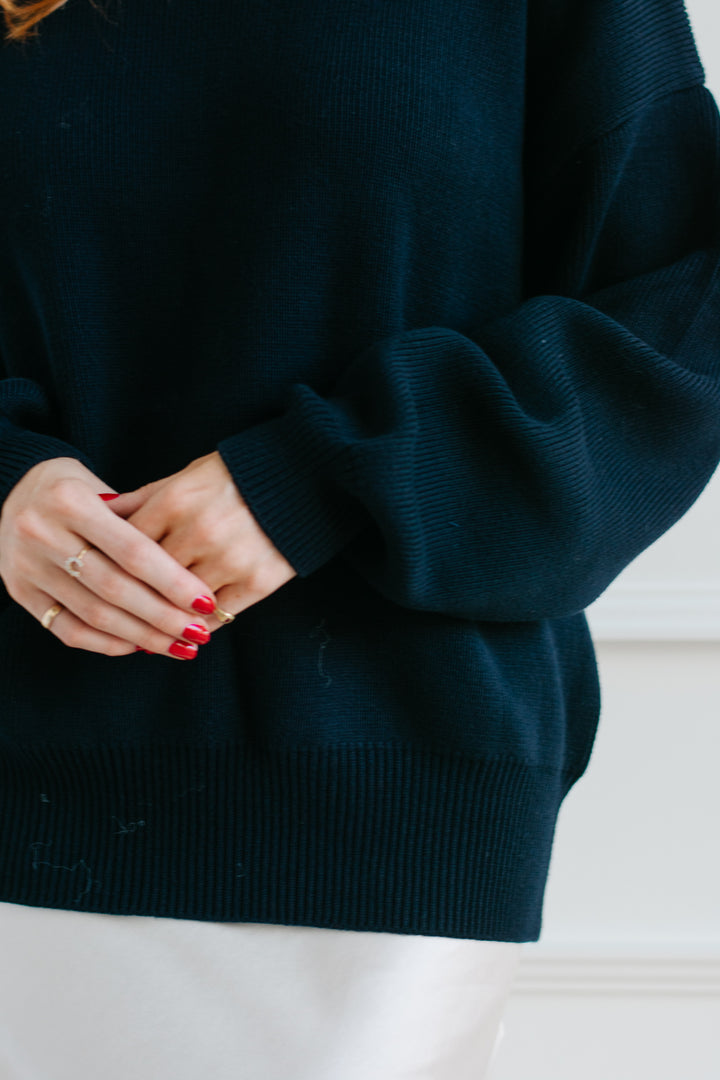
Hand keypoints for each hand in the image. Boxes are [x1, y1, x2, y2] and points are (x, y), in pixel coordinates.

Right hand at [0, 457, 219, 658]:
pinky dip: (107, 644)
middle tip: (200, 633)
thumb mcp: (104, 487)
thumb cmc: (74, 488)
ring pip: (94, 614)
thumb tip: (195, 570)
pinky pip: (68, 630)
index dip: (173, 581)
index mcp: (69, 501)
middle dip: (163, 616)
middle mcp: (41, 533)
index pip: (132, 550)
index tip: (206, 601)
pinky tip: (140, 647)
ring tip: (180, 646)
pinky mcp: (20, 593)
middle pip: (115, 588)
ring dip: (143, 637)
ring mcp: (26, 567)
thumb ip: (142, 522)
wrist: (10, 489)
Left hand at [106, 451, 296, 633]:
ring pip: (180, 604)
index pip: (126, 547)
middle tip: (116, 620)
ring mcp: (229, 559)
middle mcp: (198, 532)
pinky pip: (218, 617)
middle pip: (148, 581)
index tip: (101, 586)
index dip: (110, 568)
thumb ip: (142, 499)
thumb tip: (99, 512)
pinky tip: (188, 631)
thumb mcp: (185, 477)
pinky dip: (199, 626)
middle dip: (132, 600)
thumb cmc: (235, 476)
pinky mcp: (258, 581)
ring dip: (164, 620)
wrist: (302, 478)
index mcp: (174, 501)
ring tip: (150, 634)